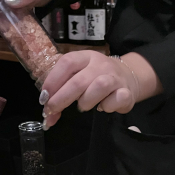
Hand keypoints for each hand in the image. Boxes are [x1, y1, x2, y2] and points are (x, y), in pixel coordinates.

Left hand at [41, 51, 162, 128]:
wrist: (129, 77)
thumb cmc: (97, 78)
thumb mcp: (79, 78)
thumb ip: (62, 93)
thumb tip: (48, 117)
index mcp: (86, 57)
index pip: (67, 63)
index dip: (53, 80)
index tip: (44, 97)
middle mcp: (101, 65)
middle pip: (79, 80)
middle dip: (62, 98)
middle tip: (52, 110)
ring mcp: (115, 78)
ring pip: (99, 87)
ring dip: (86, 101)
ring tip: (83, 106)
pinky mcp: (127, 92)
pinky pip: (117, 99)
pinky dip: (107, 107)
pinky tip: (103, 107)